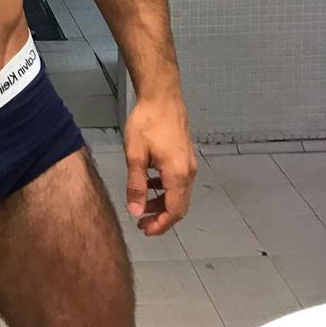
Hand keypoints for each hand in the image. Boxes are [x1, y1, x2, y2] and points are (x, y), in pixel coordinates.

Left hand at [123, 92, 197, 236]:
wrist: (162, 95)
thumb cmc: (147, 122)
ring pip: (180, 194)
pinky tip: (150, 183)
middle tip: (142, 223)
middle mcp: (189, 172)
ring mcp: (189, 163)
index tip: (145, 230)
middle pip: (180, 206)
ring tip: (142, 205)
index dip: (161, 225)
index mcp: (177, 174)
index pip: (174, 211)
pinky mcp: (186, 155)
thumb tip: (136, 212)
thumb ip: (136, 185)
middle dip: (162, 218)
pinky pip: (179, 181)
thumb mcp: (135, 155)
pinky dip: (166, 189)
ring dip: (163, 203)